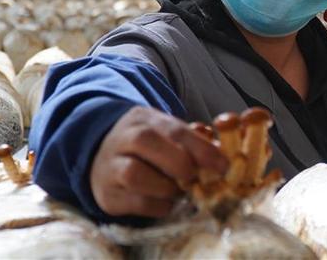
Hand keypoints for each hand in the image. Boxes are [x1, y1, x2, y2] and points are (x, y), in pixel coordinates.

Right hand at [90, 106, 227, 217]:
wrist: (103, 158)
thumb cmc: (150, 147)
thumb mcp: (167, 134)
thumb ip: (192, 142)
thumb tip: (223, 160)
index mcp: (144, 119)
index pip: (174, 128)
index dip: (201, 148)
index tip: (222, 165)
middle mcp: (123, 139)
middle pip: (146, 142)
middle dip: (180, 164)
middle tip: (196, 178)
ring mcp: (110, 167)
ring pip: (135, 175)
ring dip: (167, 187)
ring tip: (180, 191)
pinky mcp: (108, 196)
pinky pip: (136, 203)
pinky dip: (158, 206)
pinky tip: (167, 202)